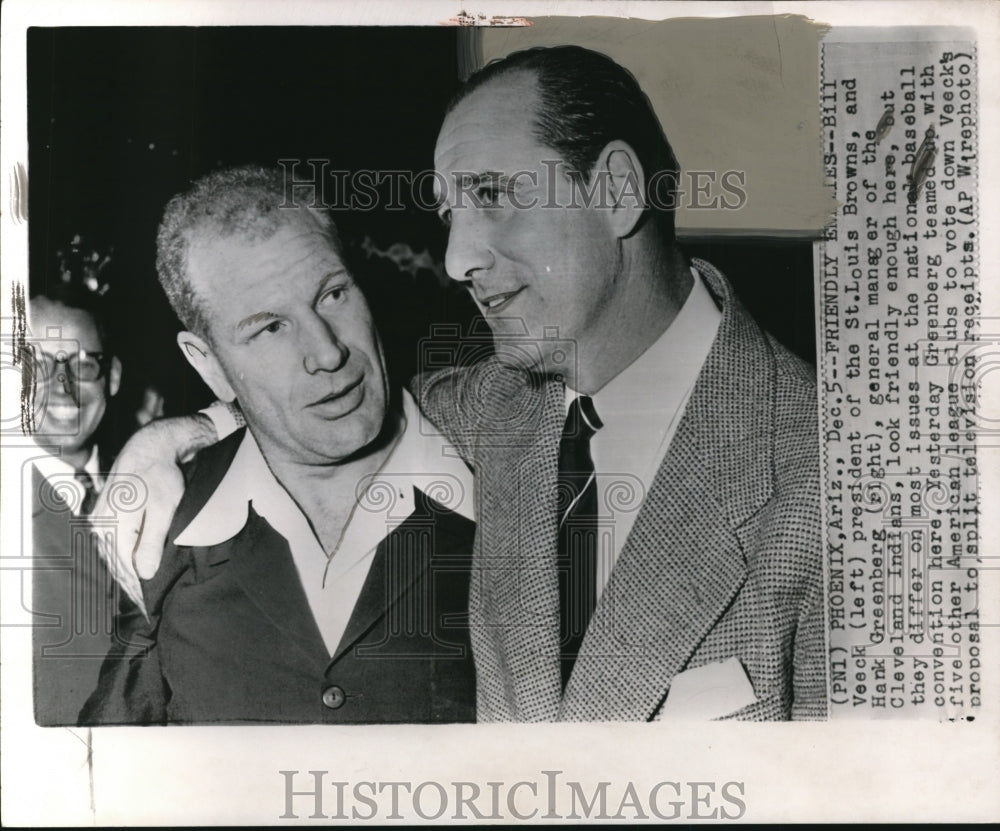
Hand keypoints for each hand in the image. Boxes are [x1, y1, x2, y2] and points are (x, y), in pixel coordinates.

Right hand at [93, 414, 217, 611]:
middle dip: (129, 586)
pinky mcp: (104, 515)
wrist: (150, 448)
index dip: (136, 589)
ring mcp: (100, 519)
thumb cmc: (161, 476)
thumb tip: (143, 573)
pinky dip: (119, 559)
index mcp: (115, 525)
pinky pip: (110, 544)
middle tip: (144, 608)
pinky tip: (129, 569)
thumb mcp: (164, 508)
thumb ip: (152, 541)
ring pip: (110, 555)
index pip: (124, 567)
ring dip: (122, 574)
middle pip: (114, 564)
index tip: (147, 607)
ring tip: (137, 594)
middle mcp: (101, 524)